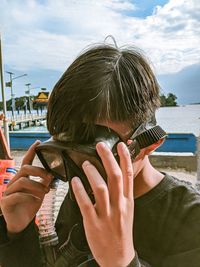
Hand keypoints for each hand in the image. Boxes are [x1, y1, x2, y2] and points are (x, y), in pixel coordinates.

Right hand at [0, 141, 52, 232]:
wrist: (20, 224)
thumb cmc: (29, 206)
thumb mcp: (39, 192)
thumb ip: (44, 182)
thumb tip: (52, 173)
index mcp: (22, 178)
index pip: (26, 162)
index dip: (32, 151)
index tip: (39, 142)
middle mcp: (14, 182)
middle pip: (25, 169)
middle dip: (39, 171)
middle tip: (49, 178)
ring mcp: (8, 192)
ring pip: (22, 181)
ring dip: (37, 185)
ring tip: (46, 192)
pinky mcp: (5, 202)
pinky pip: (17, 195)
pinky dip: (29, 196)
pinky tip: (36, 200)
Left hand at [72, 142, 134, 266]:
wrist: (119, 257)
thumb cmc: (121, 231)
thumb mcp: (127, 211)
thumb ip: (122, 193)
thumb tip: (113, 174)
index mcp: (128, 201)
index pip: (128, 175)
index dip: (125, 158)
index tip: (121, 145)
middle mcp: (120, 205)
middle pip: (115, 176)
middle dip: (108, 158)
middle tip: (100, 145)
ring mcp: (107, 215)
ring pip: (101, 188)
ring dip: (92, 172)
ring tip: (86, 163)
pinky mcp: (93, 223)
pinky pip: (85, 203)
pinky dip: (80, 190)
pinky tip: (75, 181)